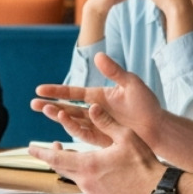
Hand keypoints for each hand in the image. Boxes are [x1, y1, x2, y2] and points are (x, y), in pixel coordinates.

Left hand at [26, 56, 165, 193]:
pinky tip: (102, 173)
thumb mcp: (126, 137)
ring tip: (84, 157)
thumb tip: (91, 107)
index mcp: (88, 165)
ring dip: (76, 167)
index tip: (30, 148)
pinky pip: (90, 189)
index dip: (41, 152)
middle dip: (56, 156)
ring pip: (77, 178)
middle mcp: (86, 183)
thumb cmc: (144, 165)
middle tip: (55, 147)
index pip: (55, 159)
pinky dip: (90, 179)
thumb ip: (106, 122)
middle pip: (62, 169)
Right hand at [32, 52, 163, 149]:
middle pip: (68, 108)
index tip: (39, 89)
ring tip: (45, 111)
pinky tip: (64, 122)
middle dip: (50, 106)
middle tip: (33, 104)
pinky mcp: (103, 138)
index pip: (72, 94)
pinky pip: (85, 133)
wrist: (159, 128)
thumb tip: (98, 55)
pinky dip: (74, 128)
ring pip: (73, 121)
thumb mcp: (131, 84)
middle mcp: (94, 112)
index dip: (56, 91)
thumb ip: (114, 71)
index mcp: (98, 97)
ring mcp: (97, 126)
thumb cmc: (147, 105)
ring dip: (59, 116)